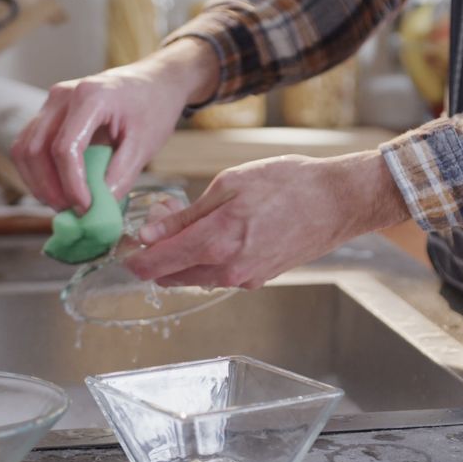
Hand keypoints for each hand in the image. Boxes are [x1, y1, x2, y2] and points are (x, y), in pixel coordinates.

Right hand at [11, 39, 218, 210]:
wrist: (155, 81)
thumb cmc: (153, 107)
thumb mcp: (145, 144)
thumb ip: (121, 175)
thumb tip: (98, 207)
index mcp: (90, 97)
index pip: (65, 148)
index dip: (71, 184)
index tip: (85, 208)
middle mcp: (62, 95)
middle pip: (35, 149)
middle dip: (48, 187)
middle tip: (70, 212)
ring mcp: (52, 101)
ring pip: (24, 148)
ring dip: (38, 182)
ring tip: (63, 204)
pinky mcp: (50, 112)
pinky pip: (30, 144)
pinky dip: (38, 171)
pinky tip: (58, 189)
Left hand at [125, 151, 410, 288]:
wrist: (337, 201)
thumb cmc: (288, 183)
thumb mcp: (229, 185)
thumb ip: (185, 215)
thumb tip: (149, 233)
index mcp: (215, 242)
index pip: (155, 264)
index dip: (133, 259)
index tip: (125, 249)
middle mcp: (227, 270)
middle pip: (171, 276)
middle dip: (157, 254)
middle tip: (161, 220)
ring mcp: (244, 278)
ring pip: (195, 276)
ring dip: (183, 256)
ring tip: (192, 220)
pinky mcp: (259, 278)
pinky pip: (219, 273)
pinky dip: (208, 258)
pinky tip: (219, 231)